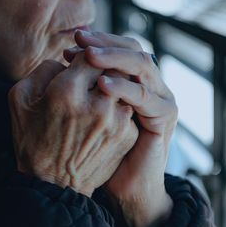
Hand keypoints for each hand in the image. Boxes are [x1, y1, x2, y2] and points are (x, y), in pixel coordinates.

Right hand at [8, 53, 138, 196]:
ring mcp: (117, 121)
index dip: (87, 53)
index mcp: (67, 92)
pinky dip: (119, 107)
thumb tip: (67, 60)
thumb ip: (42, 70)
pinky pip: (129, 108)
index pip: (91, 55)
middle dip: (104, 68)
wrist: (53, 186)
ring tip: (99, 95)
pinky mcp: (128, 136)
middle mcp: (97, 104)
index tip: (82, 60)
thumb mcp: (20, 101)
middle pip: (113, 68)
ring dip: (114, 87)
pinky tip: (105, 116)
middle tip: (95, 74)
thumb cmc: (33, 142)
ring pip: (124, 87)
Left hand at [64, 31, 177, 226]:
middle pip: (133, 48)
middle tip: (80, 39)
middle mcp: (149, 84)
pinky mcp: (164, 116)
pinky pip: (145, 95)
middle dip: (105, 42)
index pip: (119, 47)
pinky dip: (124, 87)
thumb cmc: (101, 151)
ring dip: (114, 57)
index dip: (97, 40)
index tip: (72, 41)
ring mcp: (159, 98)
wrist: (125, 186)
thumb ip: (81, 88)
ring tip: (88, 56)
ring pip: (142, 64)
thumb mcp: (88, 113)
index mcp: (133, 81)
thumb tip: (61, 62)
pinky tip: (102, 84)